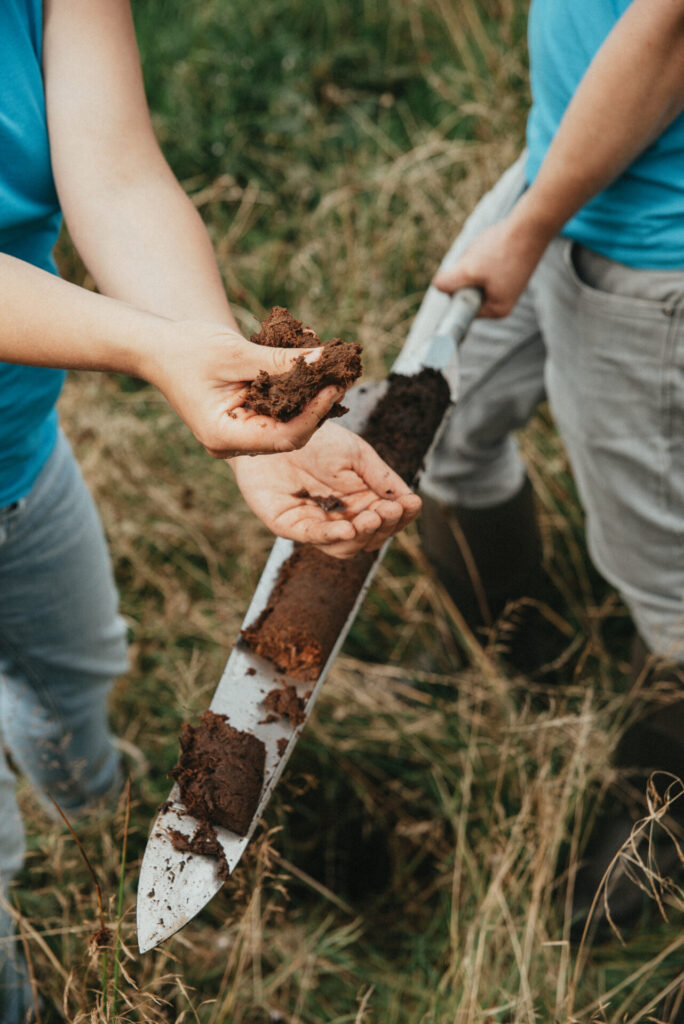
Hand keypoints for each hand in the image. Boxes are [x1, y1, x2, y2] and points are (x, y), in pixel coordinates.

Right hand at [146, 321, 343, 457]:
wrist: (156, 349)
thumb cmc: (187, 349)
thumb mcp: (236, 353)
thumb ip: (280, 361)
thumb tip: (325, 359)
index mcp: (225, 437)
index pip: (284, 436)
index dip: (315, 414)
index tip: (335, 386)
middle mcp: (233, 444)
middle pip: (290, 434)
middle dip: (317, 406)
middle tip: (341, 375)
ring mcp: (238, 435)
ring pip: (286, 423)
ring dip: (309, 397)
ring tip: (331, 368)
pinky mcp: (243, 421)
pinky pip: (276, 412)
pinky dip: (293, 392)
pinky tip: (309, 368)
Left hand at [230, 422, 421, 557]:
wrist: (275, 426)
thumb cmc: (317, 439)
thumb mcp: (357, 454)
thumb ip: (382, 478)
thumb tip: (410, 501)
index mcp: (361, 501)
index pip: (388, 521)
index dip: (401, 517)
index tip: (410, 504)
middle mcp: (341, 517)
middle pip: (370, 538)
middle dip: (383, 527)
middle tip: (388, 510)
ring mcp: (315, 524)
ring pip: (346, 547)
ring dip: (361, 536)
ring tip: (370, 518)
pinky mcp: (289, 524)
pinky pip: (312, 537)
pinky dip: (332, 536)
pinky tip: (347, 527)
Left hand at [433, 204, 551, 317]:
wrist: (532, 224)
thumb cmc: (502, 249)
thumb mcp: (469, 269)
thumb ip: (449, 283)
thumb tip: (438, 287)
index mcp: (496, 310)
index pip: (462, 307)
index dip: (456, 289)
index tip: (466, 270)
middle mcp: (503, 303)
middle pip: (468, 292)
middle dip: (466, 274)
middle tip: (479, 258)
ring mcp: (506, 287)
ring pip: (474, 277)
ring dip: (474, 262)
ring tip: (489, 251)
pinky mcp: (508, 272)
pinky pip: (485, 267)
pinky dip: (483, 255)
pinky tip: (494, 247)